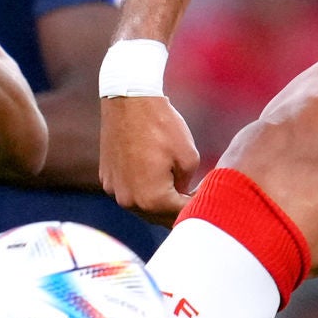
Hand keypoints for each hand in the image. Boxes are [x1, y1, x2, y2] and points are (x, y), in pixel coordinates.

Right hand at [101, 92, 200, 219]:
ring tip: (178, 190)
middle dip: (178, 210)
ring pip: (143, 207)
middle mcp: (129, 202)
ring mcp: (115, 191)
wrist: (128, 99)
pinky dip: (142, 190)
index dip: (198, 208)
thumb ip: (188, 185)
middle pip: (160, 217)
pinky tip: (155, 177)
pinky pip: (129, 192)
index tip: (211, 199)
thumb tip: (182, 194)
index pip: (181, 215)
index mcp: (152, 200)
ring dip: (159, 203)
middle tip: (196, 198)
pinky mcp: (107, 178)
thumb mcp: (189, 157)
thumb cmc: (162, 126)